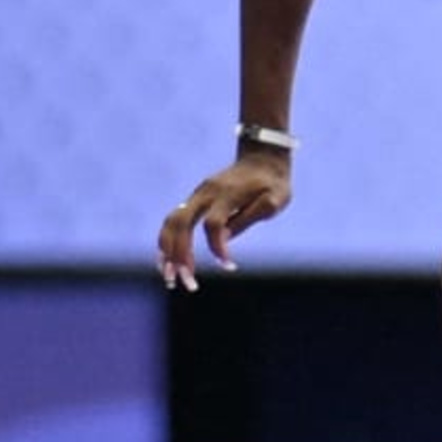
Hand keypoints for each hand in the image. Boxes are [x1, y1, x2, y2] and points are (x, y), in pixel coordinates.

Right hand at [158, 155, 293, 288]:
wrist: (262, 159)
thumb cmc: (273, 183)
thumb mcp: (274, 200)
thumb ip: (250, 216)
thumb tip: (224, 239)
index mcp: (228, 194)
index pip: (214, 224)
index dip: (217, 247)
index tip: (229, 266)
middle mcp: (206, 193)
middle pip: (182, 222)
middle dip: (180, 254)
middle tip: (187, 282)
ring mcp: (197, 194)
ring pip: (171, 222)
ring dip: (167, 251)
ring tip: (170, 278)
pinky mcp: (194, 199)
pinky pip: (174, 220)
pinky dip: (167, 242)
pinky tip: (167, 263)